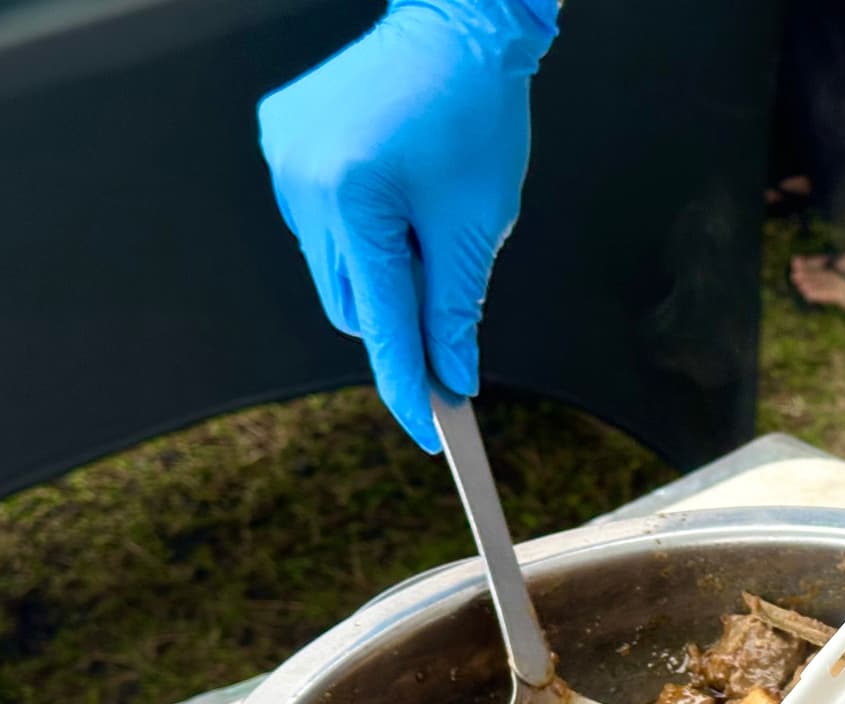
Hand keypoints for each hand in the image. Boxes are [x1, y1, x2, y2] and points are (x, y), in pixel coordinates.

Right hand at [258, 1, 558, 449]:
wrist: (455, 30)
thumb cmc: (476, 120)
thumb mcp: (478, 227)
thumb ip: (455, 310)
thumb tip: (451, 379)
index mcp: (356, 200)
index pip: (381, 321)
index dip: (406, 383)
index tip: (429, 434)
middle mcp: (303, 180)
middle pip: (350, 302)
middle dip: (397, 313)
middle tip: (443, 279)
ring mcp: (282, 159)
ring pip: (331, 266)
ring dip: (375, 267)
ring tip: (418, 213)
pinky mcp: (278, 140)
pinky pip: (315, 220)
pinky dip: (353, 227)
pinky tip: (386, 184)